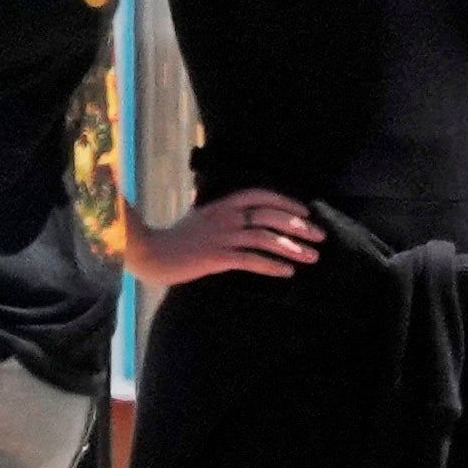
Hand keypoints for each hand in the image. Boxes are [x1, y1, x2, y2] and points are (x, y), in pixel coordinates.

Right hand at [135, 188, 320, 287]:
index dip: (285, 201)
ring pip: (265, 238)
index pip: (259, 195)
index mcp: (221, 206)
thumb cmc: (175, 238)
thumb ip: (221, 213)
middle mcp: (224, 218)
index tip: (306, 212)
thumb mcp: (201, 217)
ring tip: (313, 257)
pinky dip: (272, 265)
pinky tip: (287, 271)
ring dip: (292, 247)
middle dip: (299, 226)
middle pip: (269, 216)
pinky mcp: (215, 257)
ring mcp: (220, 237)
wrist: (147, 253)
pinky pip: (250, 260)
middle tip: (320, 236)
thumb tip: (242, 213)